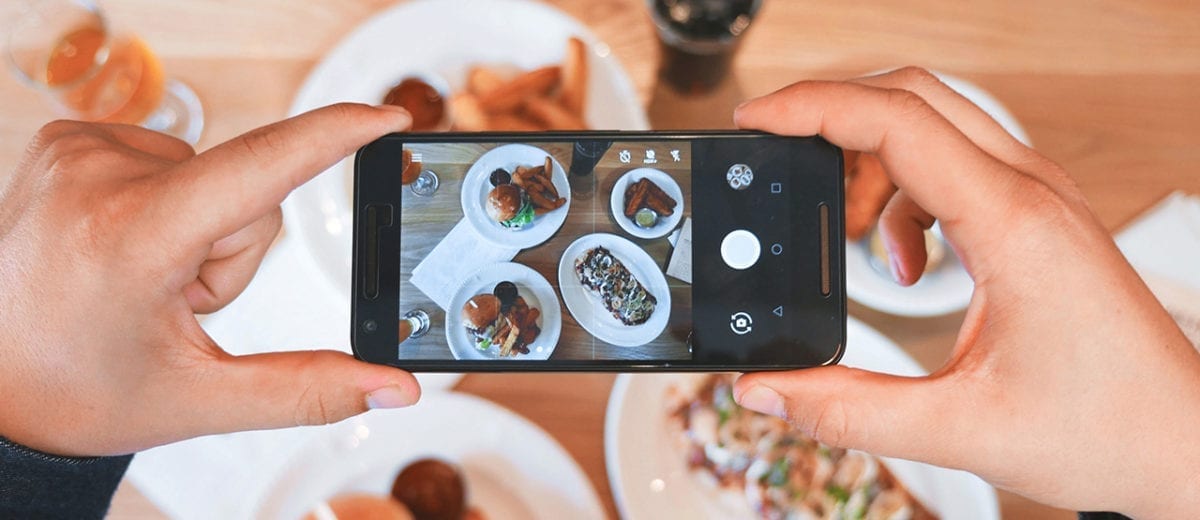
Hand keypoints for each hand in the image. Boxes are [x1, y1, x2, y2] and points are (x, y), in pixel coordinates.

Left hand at [0, 104, 419, 456]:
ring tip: (142, 278)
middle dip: (234, 251)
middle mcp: (97, 176)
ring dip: (199, 229)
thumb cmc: (77, 393)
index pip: (261, 167)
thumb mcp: (200, 400)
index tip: (389, 116)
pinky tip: (123, 247)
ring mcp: (76, 151)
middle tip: (174, 302)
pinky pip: (168, 159)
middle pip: (246, 190)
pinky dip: (165, 205)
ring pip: (211, 174)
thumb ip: (309, 389)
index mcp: (132, 238)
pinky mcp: (67, 141)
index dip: (336, 135)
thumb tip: (393, 388)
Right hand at [733, 68, 1199, 517]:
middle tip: (779, 156)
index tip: (757, 120)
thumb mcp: (959, 429)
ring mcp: (1038, 199)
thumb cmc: (1107, 429)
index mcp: (1012, 224)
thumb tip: (766, 388)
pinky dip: (904, 196)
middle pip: (912, 97)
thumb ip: (848, 410)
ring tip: (845, 233)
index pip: (897, 121)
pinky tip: (905, 261)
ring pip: (932, 125)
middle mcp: (1029, 193)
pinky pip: (953, 167)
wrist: (1183, 445)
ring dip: (869, 162)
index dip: (814, 107)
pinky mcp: (1037, 218)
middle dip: (832, 117)